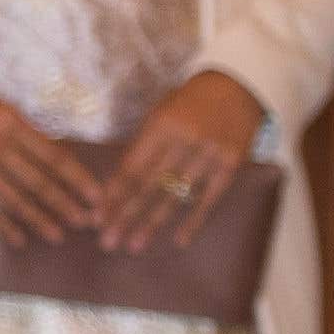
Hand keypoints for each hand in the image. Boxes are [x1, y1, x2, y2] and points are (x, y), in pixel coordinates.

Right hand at [0, 80, 99, 247]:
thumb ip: (26, 131)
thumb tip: (57, 156)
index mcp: (12, 124)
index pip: (53, 157)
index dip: (78, 180)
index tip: (97, 197)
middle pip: (38, 181)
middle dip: (64, 204)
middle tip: (86, 223)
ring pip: (14, 198)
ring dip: (38, 219)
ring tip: (58, 236)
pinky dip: (3, 226)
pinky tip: (19, 240)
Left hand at [98, 70, 266, 252]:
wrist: (237, 88)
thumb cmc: (188, 104)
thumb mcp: (160, 115)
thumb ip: (142, 147)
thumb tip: (116, 184)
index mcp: (160, 126)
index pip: (131, 167)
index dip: (113, 194)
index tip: (97, 218)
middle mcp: (184, 141)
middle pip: (148, 185)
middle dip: (125, 215)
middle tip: (107, 242)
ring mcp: (209, 154)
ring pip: (175, 195)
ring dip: (152, 223)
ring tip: (133, 245)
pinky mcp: (231, 165)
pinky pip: (209, 198)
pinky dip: (193, 221)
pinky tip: (178, 240)